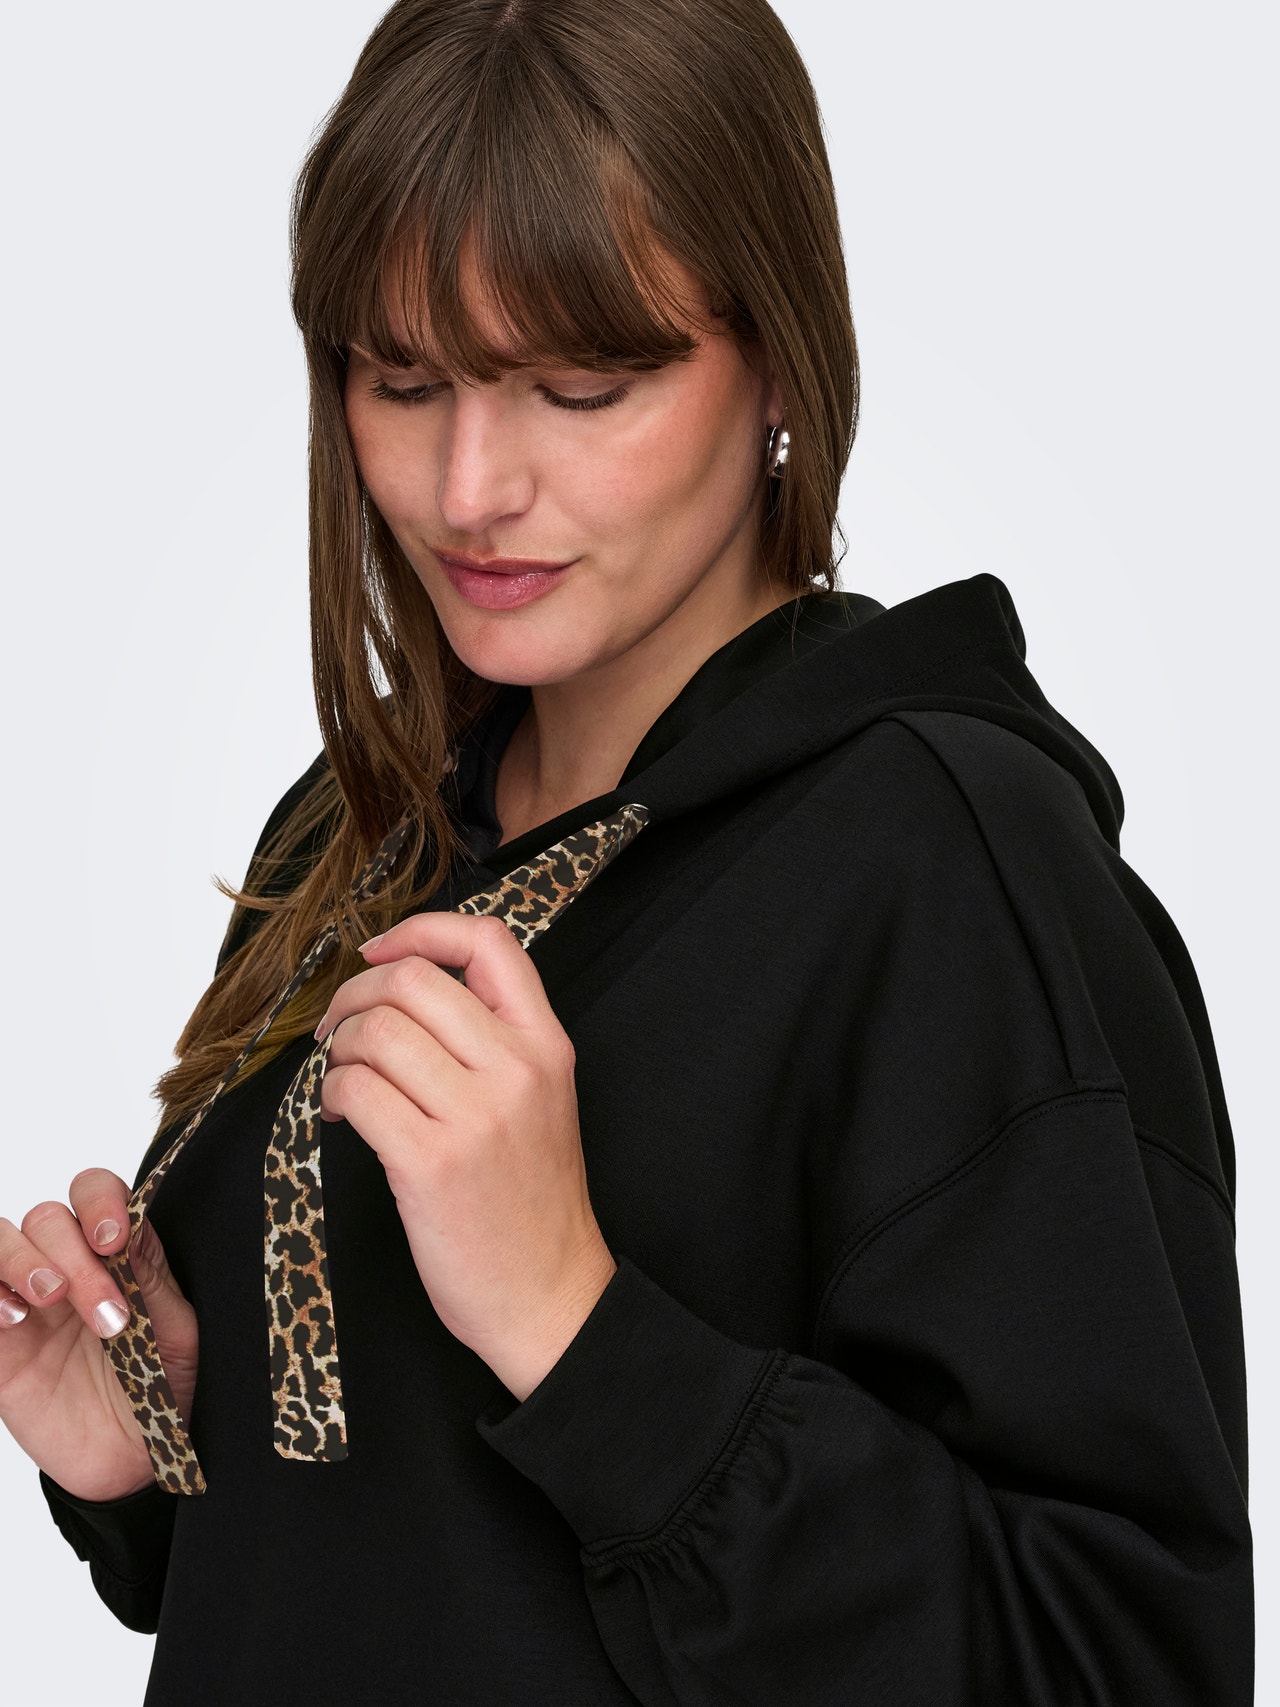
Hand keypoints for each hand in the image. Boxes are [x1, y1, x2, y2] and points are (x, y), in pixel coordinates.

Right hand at [0, 1169, 197, 1500]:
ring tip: (50, 1299)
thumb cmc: (164, 1386)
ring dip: (24, 1260)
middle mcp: (68, 1266)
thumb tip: (130, 1227)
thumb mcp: (175, 1332)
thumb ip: (150, 1278)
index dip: (100, 1202)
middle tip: (107, 1315)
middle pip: (48, 1218)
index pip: (95, 1193)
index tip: (113, 1240)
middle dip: (74, 1256)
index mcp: (116, 1253)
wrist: (133, 1460)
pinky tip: (15, 1318)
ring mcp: (27, 1301)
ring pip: (2, 1238)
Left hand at [315, 914, 616, 1401]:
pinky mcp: (431, 1163)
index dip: (421, 930)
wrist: (549, 1298)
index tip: (379, 950)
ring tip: (341, 1079)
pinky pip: (355, 1090)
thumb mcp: (538, 1102)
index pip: (490, 942)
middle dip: (355, 994)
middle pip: (413, 980)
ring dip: (338, 1049)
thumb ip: (492, 1041)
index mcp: (547, 1046)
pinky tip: (337, 1115)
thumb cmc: (531, 1203)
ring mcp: (476, 1116)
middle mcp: (518, 1069)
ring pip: (376, 1032)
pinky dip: (330, 1093)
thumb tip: (403, 987)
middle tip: (337, 1027)